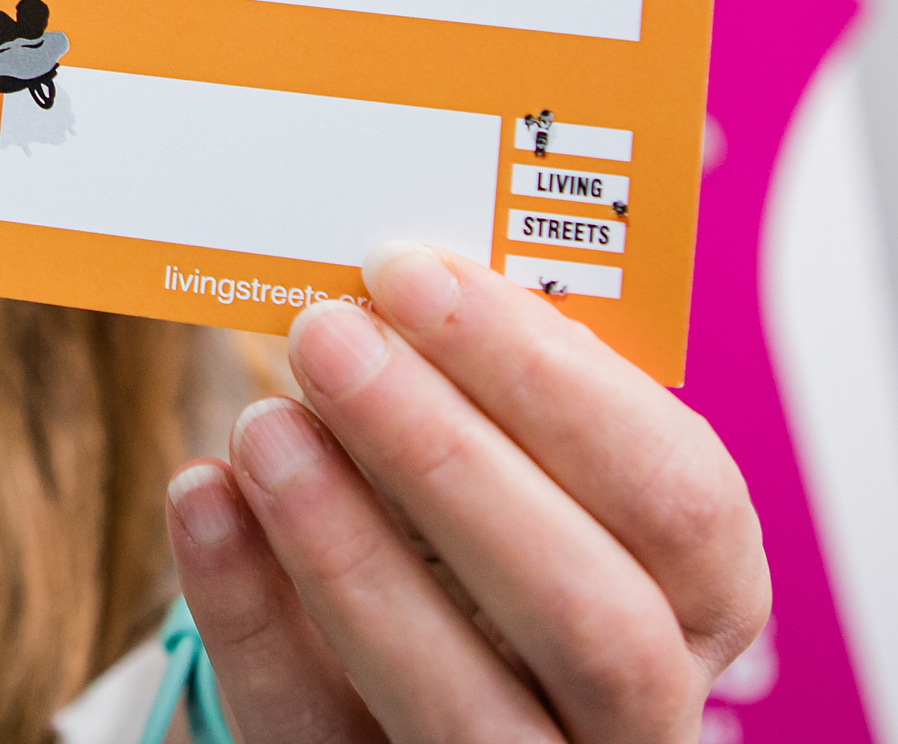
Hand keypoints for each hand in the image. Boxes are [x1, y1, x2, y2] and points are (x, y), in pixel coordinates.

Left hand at [168, 243, 766, 741]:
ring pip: (465, 713)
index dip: (556, 384)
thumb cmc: (477, 521)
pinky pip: (316, 738)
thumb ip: (525, 358)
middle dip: (449, 461)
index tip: (415, 274)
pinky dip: (247, 617)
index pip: (680, 501)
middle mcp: (638, 709)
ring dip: (350, 553)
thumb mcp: (528, 448)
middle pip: (591, 618)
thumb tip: (509, 206)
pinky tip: (200, 501)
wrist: (389, 669)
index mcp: (696, 595)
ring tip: (259, 425)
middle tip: (327, 336)